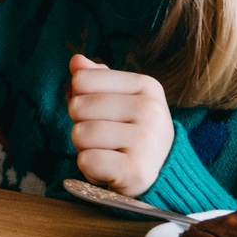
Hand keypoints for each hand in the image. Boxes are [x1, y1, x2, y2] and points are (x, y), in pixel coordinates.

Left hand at [67, 54, 173, 197]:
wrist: (160, 176)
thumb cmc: (132, 132)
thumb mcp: (119, 99)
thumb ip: (96, 78)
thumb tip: (75, 60)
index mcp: (147, 85)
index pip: (82, 79)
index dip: (81, 97)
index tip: (103, 112)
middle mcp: (150, 110)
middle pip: (78, 106)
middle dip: (82, 124)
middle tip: (106, 137)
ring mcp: (146, 141)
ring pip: (81, 134)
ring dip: (85, 148)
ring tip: (108, 153)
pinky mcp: (137, 171)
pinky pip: (87, 161)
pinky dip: (90, 169)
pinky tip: (110, 170)